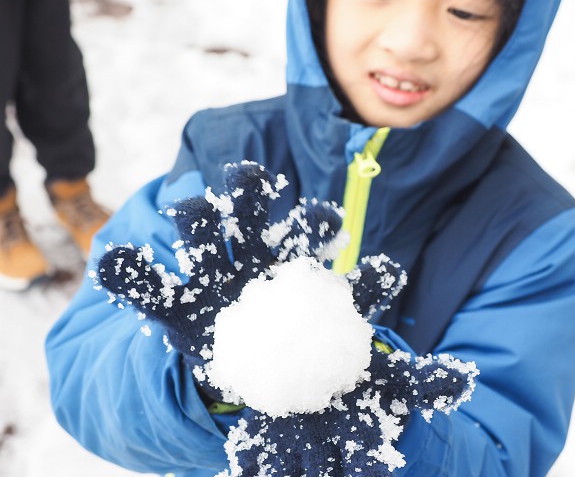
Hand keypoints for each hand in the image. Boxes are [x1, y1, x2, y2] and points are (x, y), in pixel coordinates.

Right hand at [95, 161, 476, 475]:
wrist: (261, 394)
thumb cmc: (316, 382)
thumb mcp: (369, 391)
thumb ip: (414, 384)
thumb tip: (463, 382)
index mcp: (304, 281)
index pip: (319, 248)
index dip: (325, 234)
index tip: (338, 230)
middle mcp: (260, 271)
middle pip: (259, 227)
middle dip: (256, 203)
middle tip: (253, 180)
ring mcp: (218, 288)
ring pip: (207, 244)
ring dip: (197, 222)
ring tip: (188, 203)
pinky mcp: (181, 315)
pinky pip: (153, 295)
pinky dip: (133, 278)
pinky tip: (111, 261)